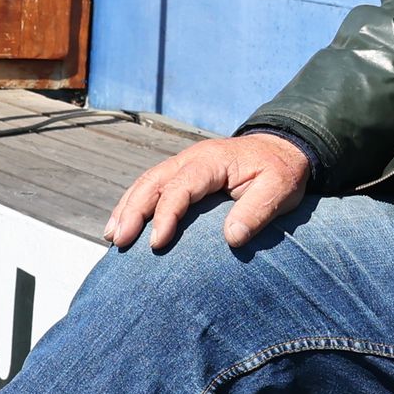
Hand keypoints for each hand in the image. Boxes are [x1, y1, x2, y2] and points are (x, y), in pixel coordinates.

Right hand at [105, 132, 313, 253]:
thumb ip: (257, 211)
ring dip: (126, 208)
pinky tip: (122, 225)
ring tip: (112, 237)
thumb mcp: (280, 190)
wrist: (281, 149)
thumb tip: (231, 237)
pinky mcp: (182, 173)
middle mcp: (191, 159)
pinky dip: (133, 204)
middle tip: (119, 242)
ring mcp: (184, 164)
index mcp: (212, 161)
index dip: (166, 214)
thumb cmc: (280, 172)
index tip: (157, 243)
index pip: (181, 187)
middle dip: (133, 211)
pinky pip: (151, 185)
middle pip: (153, 182)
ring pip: (146, 182)